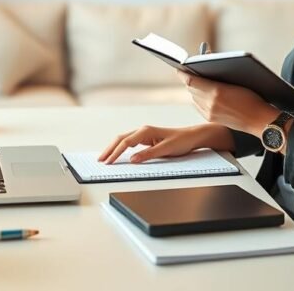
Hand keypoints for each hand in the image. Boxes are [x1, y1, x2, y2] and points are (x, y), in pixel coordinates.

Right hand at [98, 124, 227, 163]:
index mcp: (146, 131)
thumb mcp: (167, 149)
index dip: (115, 153)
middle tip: (101, 160)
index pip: (126, 142)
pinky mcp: (147, 139)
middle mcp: (143, 131)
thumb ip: (149, 154)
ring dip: (114, 148)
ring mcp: (144, 134)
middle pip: (120, 139)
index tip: (108, 162)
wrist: (192, 136)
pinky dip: (121, 148)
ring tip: (105, 158)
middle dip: (109, 149)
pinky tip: (118, 154)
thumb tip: (133, 160)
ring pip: (124, 140)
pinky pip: (130, 143)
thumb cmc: (182, 141)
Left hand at [176, 71, 280, 136]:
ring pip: (193, 98)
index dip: (183, 73)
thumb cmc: (252, 97)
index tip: (179, 67)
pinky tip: (202, 93)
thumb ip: (220, 71)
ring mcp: (209, 113)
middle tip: (187, 71)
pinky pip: (198, 106)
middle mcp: (210, 103)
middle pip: (190, 89)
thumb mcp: (237, 80)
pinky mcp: (210, 119)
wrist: (259, 120)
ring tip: (195, 81)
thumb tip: (207, 56)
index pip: (191, 81)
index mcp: (216, 92)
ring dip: (193, 89)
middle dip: (189, 80)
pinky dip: (198, 98)